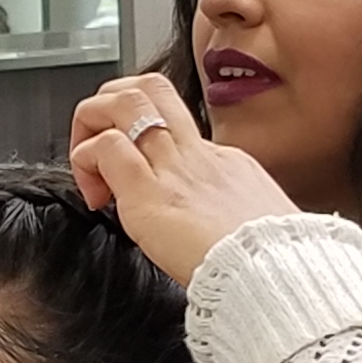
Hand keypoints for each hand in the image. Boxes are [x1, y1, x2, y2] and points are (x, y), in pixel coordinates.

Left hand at [69, 76, 295, 289]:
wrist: (275, 275)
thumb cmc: (271, 265)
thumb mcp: (257, 224)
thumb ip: (231, 217)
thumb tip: (215, 229)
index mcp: (225, 162)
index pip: (173, 124)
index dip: (141, 139)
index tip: (131, 179)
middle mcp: (197, 154)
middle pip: (149, 87)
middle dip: (110, 101)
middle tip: (97, 140)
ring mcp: (172, 168)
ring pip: (124, 100)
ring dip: (91, 121)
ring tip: (87, 161)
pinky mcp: (148, 194)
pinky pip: (106, 148)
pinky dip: (86, 161)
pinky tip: (95, 195)